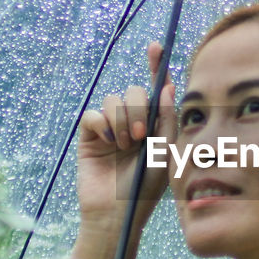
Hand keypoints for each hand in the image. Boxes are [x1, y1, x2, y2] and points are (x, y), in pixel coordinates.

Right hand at [76, 41, 176, 232]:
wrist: (119, 212)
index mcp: (154, 124)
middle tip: (140, 135)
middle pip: (134, 92)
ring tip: (126, 144)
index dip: (155, 66)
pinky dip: (102, 124)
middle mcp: (132, 122)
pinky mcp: (90, 137)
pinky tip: (108, 142)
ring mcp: (110, 129)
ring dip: (121, 119)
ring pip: (113, 100)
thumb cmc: (147, 188)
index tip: (156, 45)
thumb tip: (168, 85)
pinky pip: (93, 115)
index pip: (155, 89)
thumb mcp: (166, 151)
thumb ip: (168, 118)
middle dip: (138, 108)